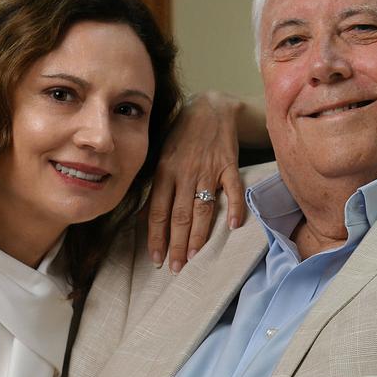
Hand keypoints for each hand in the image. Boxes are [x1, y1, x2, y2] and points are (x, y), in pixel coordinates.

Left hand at [147, 91, 247, 272]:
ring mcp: (208, 170)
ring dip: (199, 235)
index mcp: (164, 172)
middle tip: (176, 268)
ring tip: (195, 256)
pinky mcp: (229, 165)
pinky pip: (233, 188)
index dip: (156, 237)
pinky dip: (235, 207)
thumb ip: (155, 189)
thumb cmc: (181, 137)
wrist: (210, 108)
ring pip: (202, 208)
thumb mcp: (161, 158)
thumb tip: (141, 219)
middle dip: (177, 244)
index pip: (157, 211)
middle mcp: (184, 173)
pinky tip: (234, 226)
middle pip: (179, 215)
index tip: (156, 259)